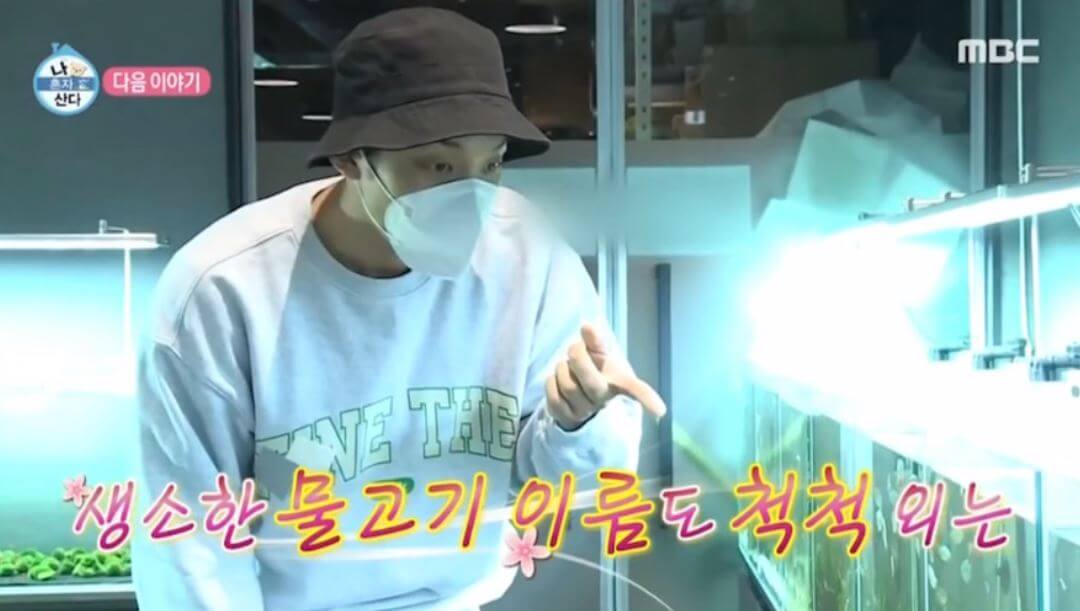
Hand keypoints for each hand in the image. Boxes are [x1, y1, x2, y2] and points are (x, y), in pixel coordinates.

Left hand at [545, 323, 667, 430]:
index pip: (635, 390)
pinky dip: (551, 382)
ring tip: (568, 367)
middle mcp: (604, 400)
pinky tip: (558, 380)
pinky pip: (552, 394)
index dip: (647, 398)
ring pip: (567, 385)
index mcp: (618, 383)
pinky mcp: (564, 417)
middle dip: (578, 358)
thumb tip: (587, 325)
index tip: (660, 411)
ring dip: (562, 368)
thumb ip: (595, 341)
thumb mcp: (599, 354)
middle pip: (591, 382)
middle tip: (574, 349)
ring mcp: (584, 412)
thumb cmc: (596, 370)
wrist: (579, 395)